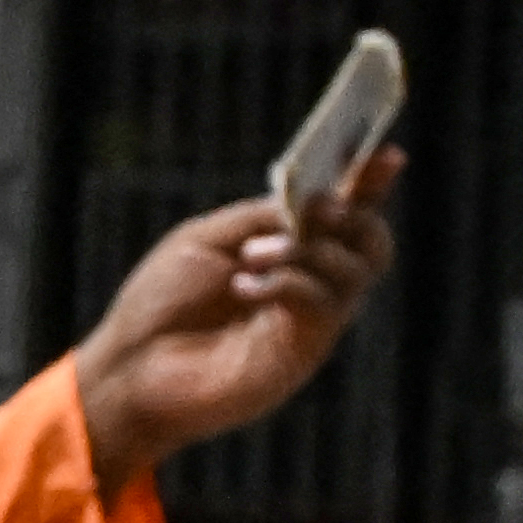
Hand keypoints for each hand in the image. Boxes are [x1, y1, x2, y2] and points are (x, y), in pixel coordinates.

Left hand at [71, 151, 397, 491]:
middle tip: (317, 208)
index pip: (344, 210)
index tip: (390, 155)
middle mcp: (309, 282)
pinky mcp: (301, 352)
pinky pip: (324, 305)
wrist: (133, 366)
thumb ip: (258, 216)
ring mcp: (310, 319)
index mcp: (286, 247)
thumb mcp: (205, 239)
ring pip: (355, 270)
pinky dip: (289, 282)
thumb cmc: (162, 301)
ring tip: (253, 254)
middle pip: (369, 242)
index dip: (371, 181)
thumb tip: (312, 202)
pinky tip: (245, 286)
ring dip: (306, 249)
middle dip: (354, 214)